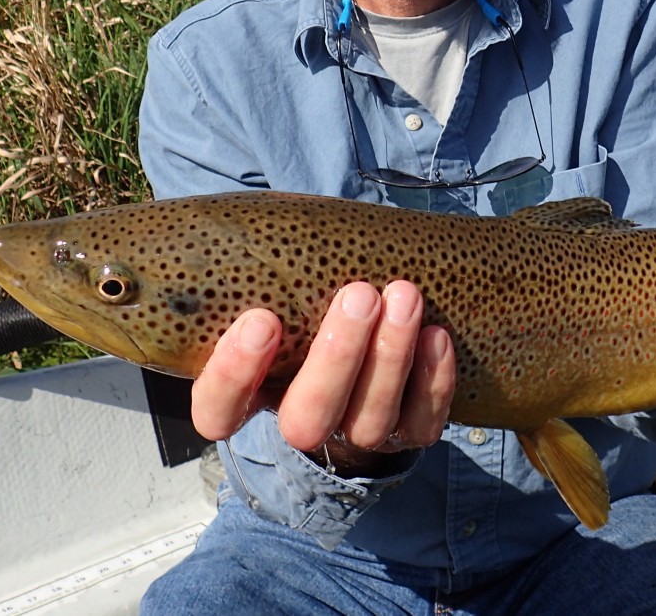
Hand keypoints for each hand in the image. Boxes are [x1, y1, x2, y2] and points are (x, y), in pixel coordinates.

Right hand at [189, 280, 456, 474]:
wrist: (371, 338)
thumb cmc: (309, 299)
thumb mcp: (278, 287)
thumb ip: (263, 270)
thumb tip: (250, 222)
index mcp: (251, 392)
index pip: (219, 411)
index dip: (234, 376)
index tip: (261, 320)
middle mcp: (301, 422)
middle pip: (306, 421)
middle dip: (336, 358)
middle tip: (359, 295)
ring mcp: (356, 434)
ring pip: (368, 422)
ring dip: (390, 358)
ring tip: (404, 295)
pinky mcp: (408, 434)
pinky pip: (422, 424)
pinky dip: (433, 381)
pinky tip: (436, 335)